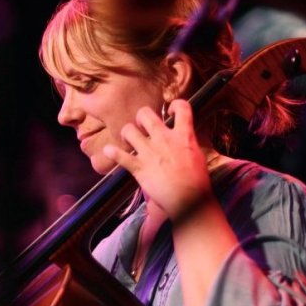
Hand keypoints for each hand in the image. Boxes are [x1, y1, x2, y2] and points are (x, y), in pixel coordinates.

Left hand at [103, 99, 213, 221]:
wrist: (189, 200)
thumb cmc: (197, 182)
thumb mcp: (197, 156)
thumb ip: (187, 143)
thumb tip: (184, 138)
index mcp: (183, 136)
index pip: (182, 107)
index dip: (175, 104)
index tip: (170, 111)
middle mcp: (164, 139)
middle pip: (146, 114)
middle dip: (141, 117)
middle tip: (142, 126)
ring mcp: (149, 152)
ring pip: (128, 130)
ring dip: (127, 133)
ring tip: (129, 140)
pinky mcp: (139, 167)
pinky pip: (119, 156)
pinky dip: (112, 153)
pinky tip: (108, 151)